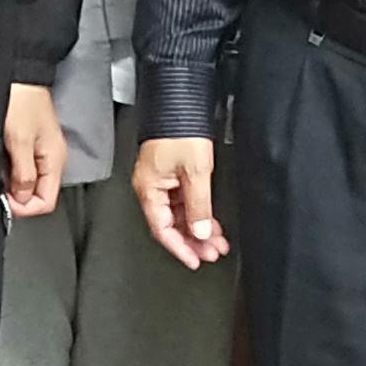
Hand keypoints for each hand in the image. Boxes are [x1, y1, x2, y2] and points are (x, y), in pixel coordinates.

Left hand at [0, 84, 65, 217]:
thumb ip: (23, 174)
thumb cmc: (21, 103)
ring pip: (30, 182)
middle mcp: (52, 160)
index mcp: (55, 161)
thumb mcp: (19, 142)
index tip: (4, 199)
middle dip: (17, 196)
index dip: (25, 207)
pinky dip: (12, 170)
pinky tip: (1, 161)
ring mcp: (42, 152)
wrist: (19, 75)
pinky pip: (24, 168)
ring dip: (13, 182)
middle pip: (39, 194)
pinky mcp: (32, 144)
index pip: (46, 201)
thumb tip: (23, 199)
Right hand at [132, 136, 226, 268]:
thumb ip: (199, 206)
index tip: (194, 260)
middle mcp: (152, 188)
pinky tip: (212, 223)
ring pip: (179, 215)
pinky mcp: (172, 175)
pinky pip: (183, 202)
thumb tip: (201, 231)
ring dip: (199, 229)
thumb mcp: (196, 173)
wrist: (181, 104)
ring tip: (217, 242)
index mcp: (149, 189)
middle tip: (212, 253)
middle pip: (171, 225)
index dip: (180, 248)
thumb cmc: (181, 131)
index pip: (162, 229)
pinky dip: (198, 213)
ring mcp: (162, 182)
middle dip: (193, 240)